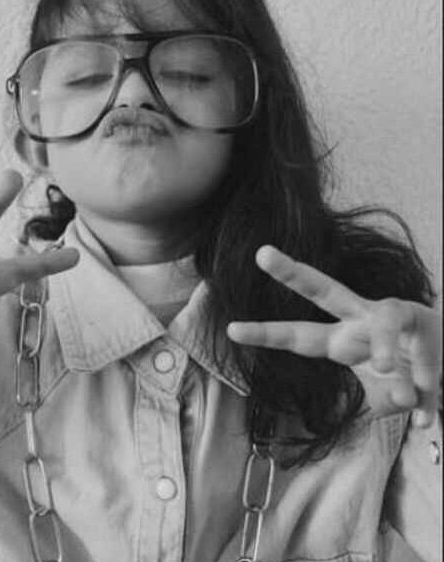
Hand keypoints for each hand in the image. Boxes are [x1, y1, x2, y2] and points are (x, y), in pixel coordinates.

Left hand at [227, 245, 441, 426]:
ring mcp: (389, 316)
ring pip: (383, 318)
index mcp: (339, 340)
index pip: (297, 336)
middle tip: (260, 252)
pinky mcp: (423, 319)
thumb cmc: (408, 378)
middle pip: (322, 289)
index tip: (231, 329)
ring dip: (385, 348)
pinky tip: (428, 400)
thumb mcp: (385, 397)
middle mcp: (357, 320)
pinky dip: (428, 377)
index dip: (265, 334)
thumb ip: (387, 402)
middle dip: (291, 272)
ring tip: (394, 375)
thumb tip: (408, 400)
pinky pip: (421, 346)